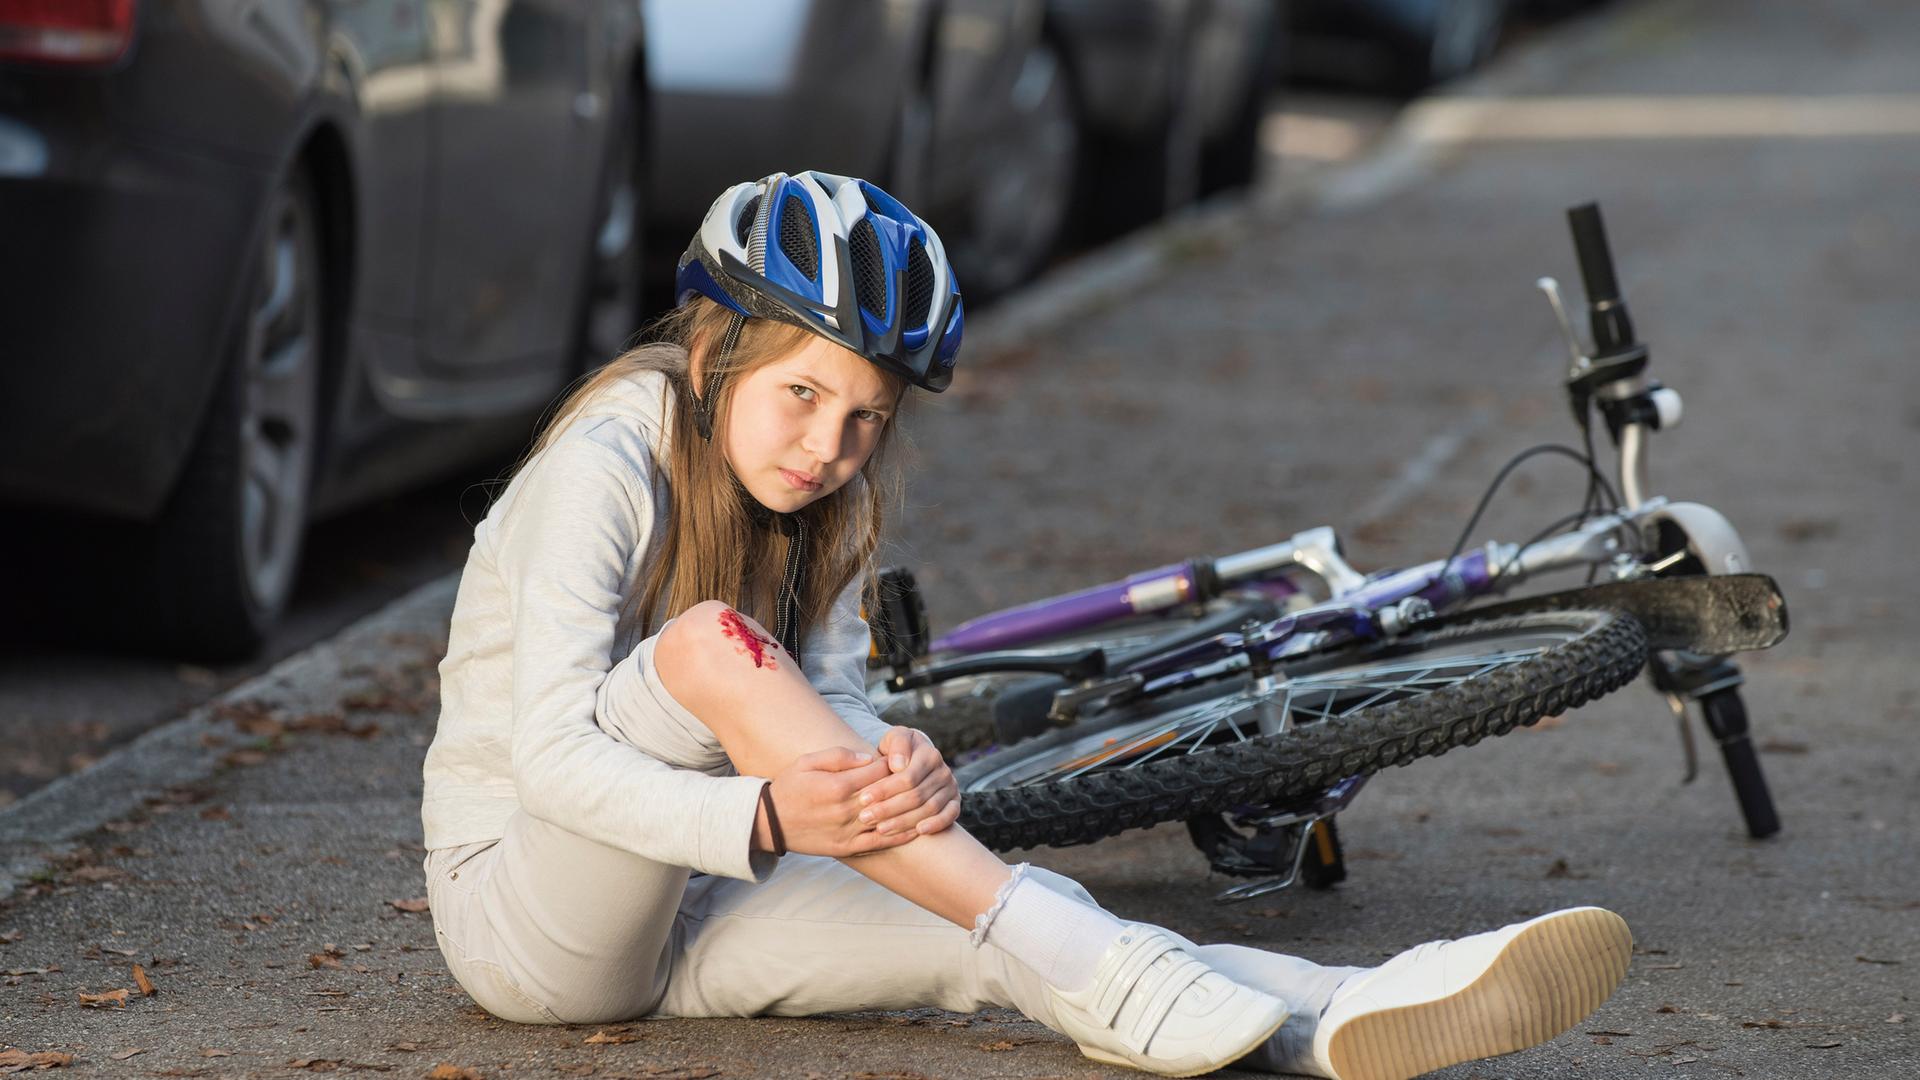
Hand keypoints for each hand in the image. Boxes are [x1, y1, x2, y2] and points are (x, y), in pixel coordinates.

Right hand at [760, 747, 915, 857]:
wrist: (769, 823)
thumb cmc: (789, 787)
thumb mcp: (808, 762)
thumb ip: (840, 755)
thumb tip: (870, 756)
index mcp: (837, 785)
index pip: (879, 771)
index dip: (894, 763)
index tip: (902, 758)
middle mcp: (845, 810)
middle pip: (888, 795)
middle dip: (905, 785)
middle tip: (918, 777)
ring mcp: (847, 832)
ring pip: (889, 820)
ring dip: (910, 810)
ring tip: (925, 800)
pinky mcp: (847, 848)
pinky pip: (880, 843)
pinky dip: (900, 835)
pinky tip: (916, 828)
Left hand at [857, 726, 961, 839]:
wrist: (913, 761)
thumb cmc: (897, 751)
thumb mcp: (894, 739)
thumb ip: (897, 745)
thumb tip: (898, 765)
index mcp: (929, 754)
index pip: (907, 777)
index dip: (884, 789)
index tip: (863, 799)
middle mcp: (943, 771)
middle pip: (916, 796)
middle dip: (889, 808)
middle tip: (865, 818)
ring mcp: (951, 788)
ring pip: (929, 808)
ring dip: (904, 821)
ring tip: (881, 828)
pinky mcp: (955, 803)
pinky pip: (949, 816)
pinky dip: (936, 824)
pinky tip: (919, 831)